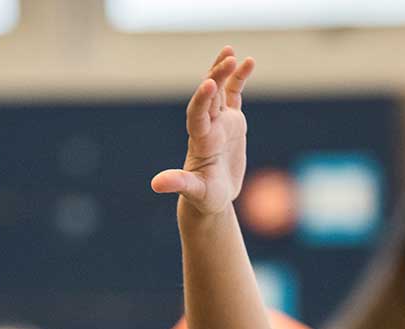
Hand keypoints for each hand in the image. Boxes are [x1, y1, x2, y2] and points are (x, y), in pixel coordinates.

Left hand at [150, 46, 253, 215]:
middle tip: (228, 59)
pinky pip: (234, 96)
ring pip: (220, 91)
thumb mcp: (194, 192)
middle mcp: (207, 127)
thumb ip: (178, 184)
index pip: (198, 115)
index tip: (209, 84)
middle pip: (209, 97)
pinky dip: (239, 79)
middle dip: (217, 77)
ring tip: (232, 52)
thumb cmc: (204, 198)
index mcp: (200, 141)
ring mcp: (219, 123)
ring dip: (225, 71)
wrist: (212, 198)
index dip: (202, 99)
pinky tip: (248, 62)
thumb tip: (156, 184)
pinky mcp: (231, 123)